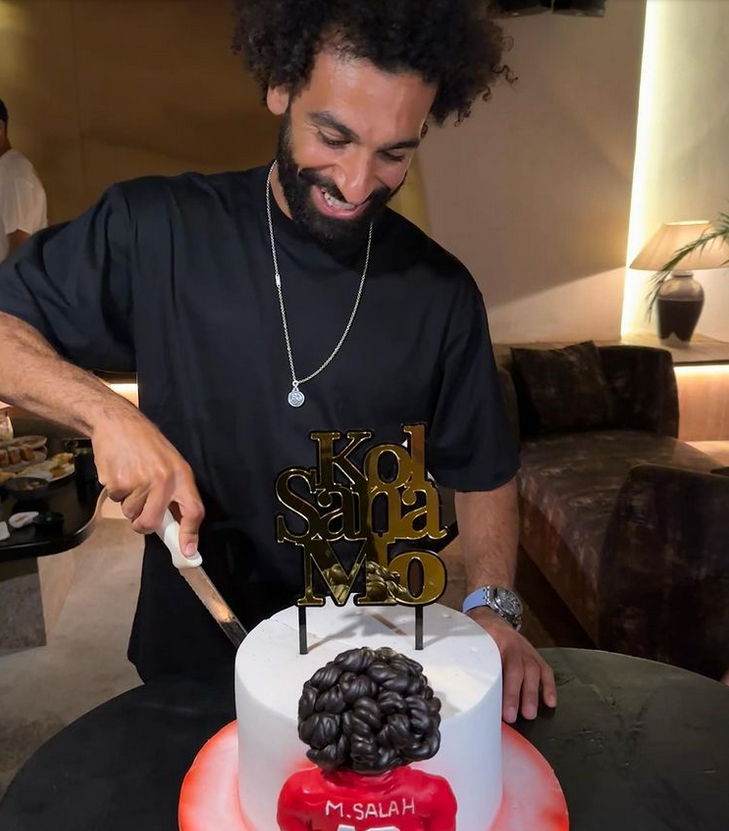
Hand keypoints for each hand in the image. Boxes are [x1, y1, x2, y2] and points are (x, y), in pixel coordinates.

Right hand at [91, 409, 203, 556]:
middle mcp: (163, 480)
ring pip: (131, 513)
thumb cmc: (147, 445)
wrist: (119, 423)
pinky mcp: (117, 482)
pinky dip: (116, 491)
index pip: (193, 510)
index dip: (191, 534)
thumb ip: (175, 493)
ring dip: (128, 503)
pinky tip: (120, 472)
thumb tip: (176, 526)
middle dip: (143, 524)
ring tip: (131, 478)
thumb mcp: (170, 464)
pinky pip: (116, 500)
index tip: (187, 551)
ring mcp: (139, 482)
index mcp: (181, 476)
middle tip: (140, 515)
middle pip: (151, 522)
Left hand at [468, 607, 556, 722]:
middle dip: (518, 695)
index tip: (500, 707)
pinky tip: (550, 702)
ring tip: (531, 714)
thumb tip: (469, 687)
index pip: (502, 664)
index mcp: (497, 639)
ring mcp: (527, 649)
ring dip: (533, 694)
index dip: (503, 687)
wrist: (489, 616)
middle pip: (520, 670)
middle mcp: (515, 644)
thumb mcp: (473, 640)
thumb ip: (472, 658)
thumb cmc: (479, 631)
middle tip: (514, 716)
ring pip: (534, 670)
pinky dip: (549, 686)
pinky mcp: (535, 655)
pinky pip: (545, 669)